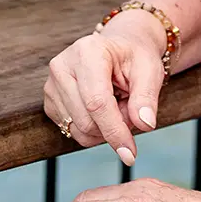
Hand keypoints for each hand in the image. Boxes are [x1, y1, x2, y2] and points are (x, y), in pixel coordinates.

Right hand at [43, 11, 167, 165]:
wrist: (120, 48)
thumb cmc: (134, 57)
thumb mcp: (150, 71)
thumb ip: (147, 98)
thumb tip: (144, 124)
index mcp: (87, 52)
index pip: (97, 102)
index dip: (115, 131)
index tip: (131, 153)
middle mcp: (63, 66)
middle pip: (86, 121)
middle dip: (114, 128)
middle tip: (130, 109)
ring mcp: (52, 85)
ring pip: (79, 131)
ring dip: (104, 129)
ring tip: (117, 105)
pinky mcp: (50, 101)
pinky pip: (73, 132)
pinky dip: (93, 130)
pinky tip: (101, 110)